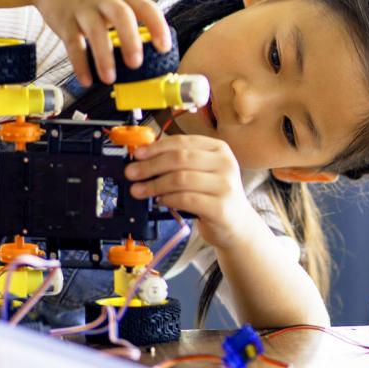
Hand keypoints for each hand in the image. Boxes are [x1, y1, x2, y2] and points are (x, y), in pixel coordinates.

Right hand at [29, 0, 171, 86]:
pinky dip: (79, 63)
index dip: (158, 27)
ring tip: (109, 79)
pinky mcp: (63, 21)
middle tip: (136, 64)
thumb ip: (127, 18)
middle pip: (121, 16)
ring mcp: (83, 9)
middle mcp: (104, 0)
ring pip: (96, 31)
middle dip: (130, 40)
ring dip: (104, 57)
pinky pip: (73, 44)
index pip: (146, 7)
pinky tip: (86, 80)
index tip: (164, 48)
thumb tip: (146, 52)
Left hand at [124, 135, 263, 250]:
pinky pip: (186, 199)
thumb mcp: (202, 173)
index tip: (137, 155)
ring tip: (139, 191)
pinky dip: (168, 199)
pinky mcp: (221, 207)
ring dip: (154, 185)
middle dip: (150, 166)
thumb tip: (143, 160)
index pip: (182, 141)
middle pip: (179, 158)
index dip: (156, 147)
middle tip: (131, 173)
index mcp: (219, 149)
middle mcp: (225, 164)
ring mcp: (225, 185)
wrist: (237, 225)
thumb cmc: (213, 197)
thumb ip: (179, 163)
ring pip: (180, 179)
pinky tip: (159, 201)